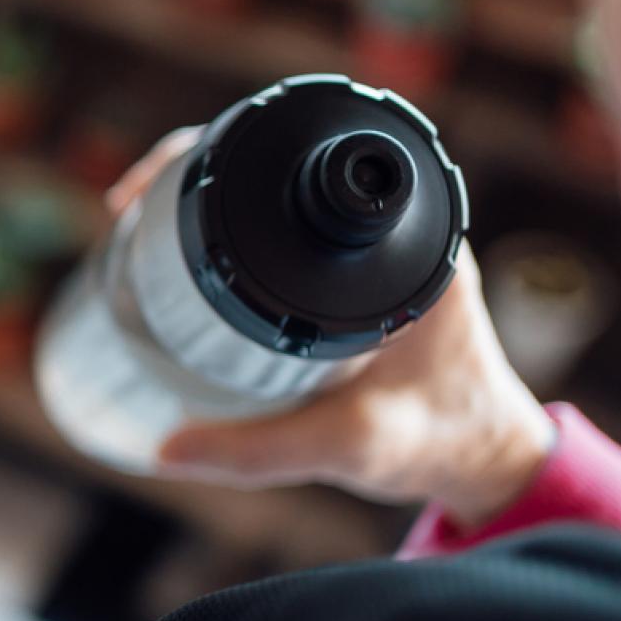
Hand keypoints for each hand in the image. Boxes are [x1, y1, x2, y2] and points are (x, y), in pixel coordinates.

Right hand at [114, 129, 556, 527]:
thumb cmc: (444, 442)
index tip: (161, 189)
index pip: (307, 172)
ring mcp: (380, 247)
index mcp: (414, 248)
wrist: (488, 459)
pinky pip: (292, 227)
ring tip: (146, 221)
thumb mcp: (352, 448)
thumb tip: (169, 450)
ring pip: (284, 193)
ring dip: (215, 195)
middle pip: (285, 168)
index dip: (227, 160)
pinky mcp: (361, 270)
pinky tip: (194, 249)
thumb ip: (262, 450)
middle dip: (200, 170)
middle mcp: (400, 231)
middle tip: (132, 207)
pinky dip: (239, 226)